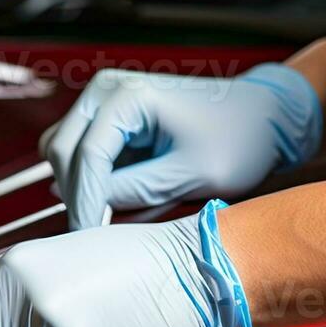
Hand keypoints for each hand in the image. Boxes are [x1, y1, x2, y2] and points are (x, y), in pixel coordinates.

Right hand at [41, 63, 322, 230]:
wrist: (264, 116)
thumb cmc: (239, 139)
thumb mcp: (192, 175)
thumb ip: (136, 192)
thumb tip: (91, 209)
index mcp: (128, 96)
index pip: (87, 155)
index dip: (84, 202)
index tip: (88, 237)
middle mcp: (108, 89)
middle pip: (61, 150)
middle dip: (75, 194)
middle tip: (93, 233)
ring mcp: (105, 101)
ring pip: (63, 152)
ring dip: (77, 185)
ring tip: (106, 217)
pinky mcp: (110, 119)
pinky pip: (80, 152)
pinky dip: (88, 178)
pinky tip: (115, 200)